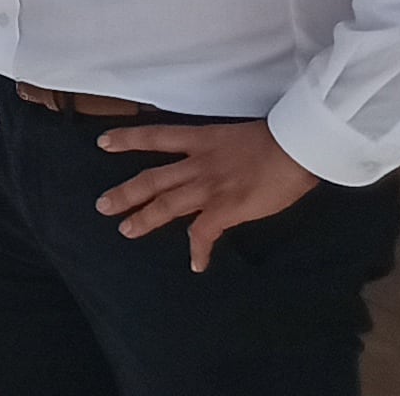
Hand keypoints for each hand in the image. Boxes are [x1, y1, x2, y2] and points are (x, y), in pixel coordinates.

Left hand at [95, 120, 322, 270]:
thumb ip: (224, 149)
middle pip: (151, 179)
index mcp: (201, 139)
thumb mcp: (240, 134)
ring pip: (166, 205)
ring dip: (144, 219)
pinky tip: (196, 264)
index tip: (102, 142)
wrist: (297, 145)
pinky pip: (204, 233)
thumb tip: (228, 160)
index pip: (155, 136)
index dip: (127, 139)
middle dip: (125, 192)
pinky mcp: (226, 208)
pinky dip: (199, 251)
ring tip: (126, 231)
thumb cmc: (280, 137)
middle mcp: (198, 163)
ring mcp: (209, 187)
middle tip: (102, 205)